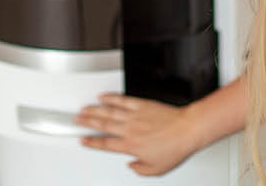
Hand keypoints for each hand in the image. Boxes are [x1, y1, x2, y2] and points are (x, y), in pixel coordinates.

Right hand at [76, 94, 202, 176]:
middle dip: (87, 123)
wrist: (188, 129)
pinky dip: (111, 97)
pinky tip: (103, 96)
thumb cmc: (176, 148)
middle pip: (103, 125)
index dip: (92, 143)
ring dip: (94, 110)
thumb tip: (132, 166)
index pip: (106, 144)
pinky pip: (123, 100)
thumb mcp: (157, 170)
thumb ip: (141, 170)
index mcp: (131, 146)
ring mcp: (136, 116)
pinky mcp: (143, 105)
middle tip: (76, 120)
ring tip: (84, 109)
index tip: (83, 141)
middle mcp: (130, 130)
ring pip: (109, 112)